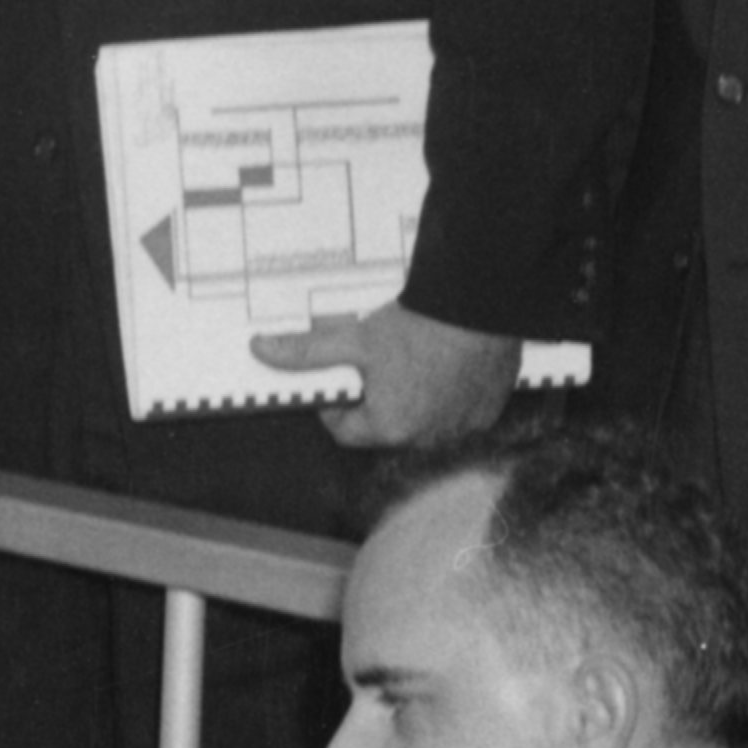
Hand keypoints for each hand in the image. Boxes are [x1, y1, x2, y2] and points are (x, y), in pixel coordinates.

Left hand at [244, 299, 518, 449]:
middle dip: (376, 402)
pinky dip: (449, 398)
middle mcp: (427, 439)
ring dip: (413, 402)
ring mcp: (461, 429)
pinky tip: (445, 367)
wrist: (480, 308)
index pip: (346, 430)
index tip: (344, 379)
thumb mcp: (353, 338)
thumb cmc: (419, 327)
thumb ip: (306, 351)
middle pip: (385, 428)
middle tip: (380, 365)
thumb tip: (261, 349)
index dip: (338, 405)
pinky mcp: (487, 414)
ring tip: (413, 363)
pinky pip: (458, 415)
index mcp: (389, 427)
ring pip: (423, 423)